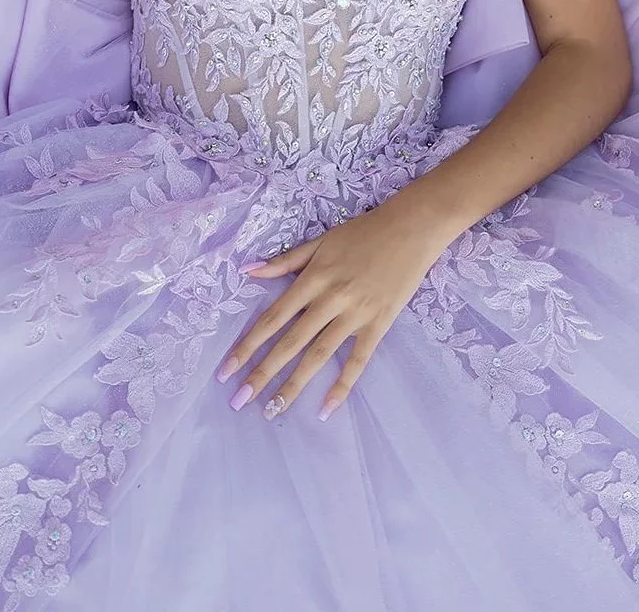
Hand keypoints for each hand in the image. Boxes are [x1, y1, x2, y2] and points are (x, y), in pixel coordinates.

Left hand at [215, 199, 448, 422]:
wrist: (412, 228)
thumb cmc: (364, 232)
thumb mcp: (321, 241)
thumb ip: (285, 260)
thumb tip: (248, 271)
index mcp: (313, 278)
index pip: (273, 318)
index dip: (248, 345)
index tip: (226, 370)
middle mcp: (330, 299)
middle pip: (290, 342)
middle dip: (262, 373)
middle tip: (239, 401)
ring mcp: (355, 314)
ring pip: (318, 355)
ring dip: (293, 385)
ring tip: (272, 411)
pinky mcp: (378, 324)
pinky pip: (357, 360)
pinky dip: (342, 385)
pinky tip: (326, 409)